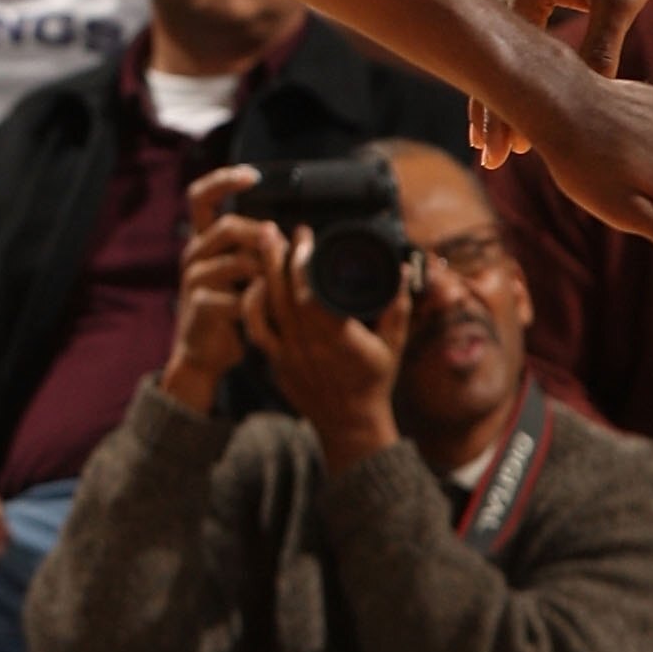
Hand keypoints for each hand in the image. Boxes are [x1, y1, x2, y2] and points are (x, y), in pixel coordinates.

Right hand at [159, 165, 273, 411]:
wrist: (204, 353)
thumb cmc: (229, 309)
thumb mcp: (238, 273)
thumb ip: (253, 249)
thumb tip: (288, 230)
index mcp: (203, 241)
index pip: (201, 196)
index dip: (224, 179)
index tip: (253, 175)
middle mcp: (194, 254)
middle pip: (228, 226)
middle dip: (262, 235)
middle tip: (282, 249)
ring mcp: (195, 280)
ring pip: (238, 260)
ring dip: (267, 271)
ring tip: (278, 284)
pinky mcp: (201, 305)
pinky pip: (239, 295)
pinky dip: (260, 300)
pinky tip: (267, 308)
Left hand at [241, 225, 405, 472]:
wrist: (349, 424)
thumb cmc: (374, 382)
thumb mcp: (393, 344)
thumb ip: (396, 306)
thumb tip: (401, 270)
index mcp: (336, 336)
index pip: (311, 291)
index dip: (303, 260)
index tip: (305, 234)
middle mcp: (307, 344)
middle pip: (283, 293)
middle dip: (277, 256)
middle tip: (272, 228)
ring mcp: (287, 354)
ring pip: (265, 308)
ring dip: (260, 275)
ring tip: (257, 248)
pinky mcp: (275, 362)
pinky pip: (256, 330)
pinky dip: (252, 306)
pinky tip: (253, 284)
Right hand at [473, 0, 652, 164]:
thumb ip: (602, 46)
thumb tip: (593, 101)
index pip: (505, 61)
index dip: (501, 107)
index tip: (502, 149)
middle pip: (492, 62)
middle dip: (490, 112)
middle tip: (490, 161)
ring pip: (503, 55)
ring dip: (498, 97)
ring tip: (494, 146)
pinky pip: (520, 43)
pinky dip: (517, 76)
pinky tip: (518, 105)